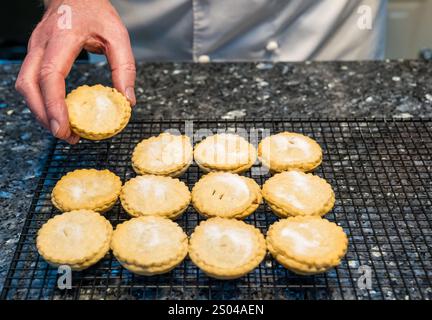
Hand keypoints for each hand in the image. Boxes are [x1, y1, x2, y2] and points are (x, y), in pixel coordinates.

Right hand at [15, 0, 135, 142]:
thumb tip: (128, 101)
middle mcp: (41, 44)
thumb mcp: (118, 35)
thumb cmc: (96, 11)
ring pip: (24, 85)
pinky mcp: (35, 54)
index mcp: (62, 38)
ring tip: (63, 130)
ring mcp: (34, 48)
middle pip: (28, 84)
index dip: (54, 105)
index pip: (51, 75)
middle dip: (43, 115)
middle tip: (64, 136)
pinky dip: (40, 101)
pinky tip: (56, 113)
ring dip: (40, 111)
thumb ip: (124, 67)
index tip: (63, 128)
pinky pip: (30, 82)